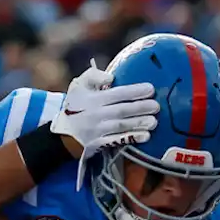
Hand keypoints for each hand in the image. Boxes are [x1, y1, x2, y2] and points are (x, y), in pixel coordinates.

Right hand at [50, 60, 159, 185]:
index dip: (134, 91)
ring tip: (154, 121)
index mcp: (92, 99)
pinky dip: (132, 138)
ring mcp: (97, 131)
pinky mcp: (99, 144)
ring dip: (139, 123)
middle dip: (141, 108)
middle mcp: (95, 114)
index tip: (150, 89)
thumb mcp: (78, 86)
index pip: (117, 94)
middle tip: (157, 106)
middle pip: (122, 110)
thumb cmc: (74, 105)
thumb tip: (111, 77)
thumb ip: (93, 76)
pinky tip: (145, 136)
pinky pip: (118, 141)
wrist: (61, 133)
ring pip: (121, 126)